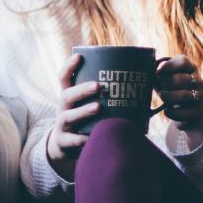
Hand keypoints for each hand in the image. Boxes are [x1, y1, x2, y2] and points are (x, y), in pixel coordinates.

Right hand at [46, 54, 102, 180]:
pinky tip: (91, 137)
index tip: (80, 56)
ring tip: (98, 107)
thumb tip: (141, 81)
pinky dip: (81, 139)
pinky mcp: (64, 142)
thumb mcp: (85, 105)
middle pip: (66, 95)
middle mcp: (62, 108)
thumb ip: (103, 96)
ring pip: (69, 117)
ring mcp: (62, 125)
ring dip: (83, 111)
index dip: (69, 66)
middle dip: (82, 90)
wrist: (63, 145)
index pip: (64, 77)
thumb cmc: (84, 120)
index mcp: (69, 96)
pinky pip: (72, 140)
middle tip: (98, 86)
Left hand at [155, 55, 202, 127]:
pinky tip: (167, 111)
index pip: (183, 62)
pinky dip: (172, 112)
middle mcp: (198, 81)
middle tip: (161, 87)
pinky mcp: (197, 111)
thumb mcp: (166, 77)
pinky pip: (184, 112)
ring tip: (163, 96)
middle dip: (166, 83)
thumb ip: (159, 72)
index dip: (168, 67)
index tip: (158, 73)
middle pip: (181, 79)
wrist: (186, 108)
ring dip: (169, 97)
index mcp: (190, 68)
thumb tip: (152, 73)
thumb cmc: (171, 87)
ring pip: (185, 95)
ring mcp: (200, 96)